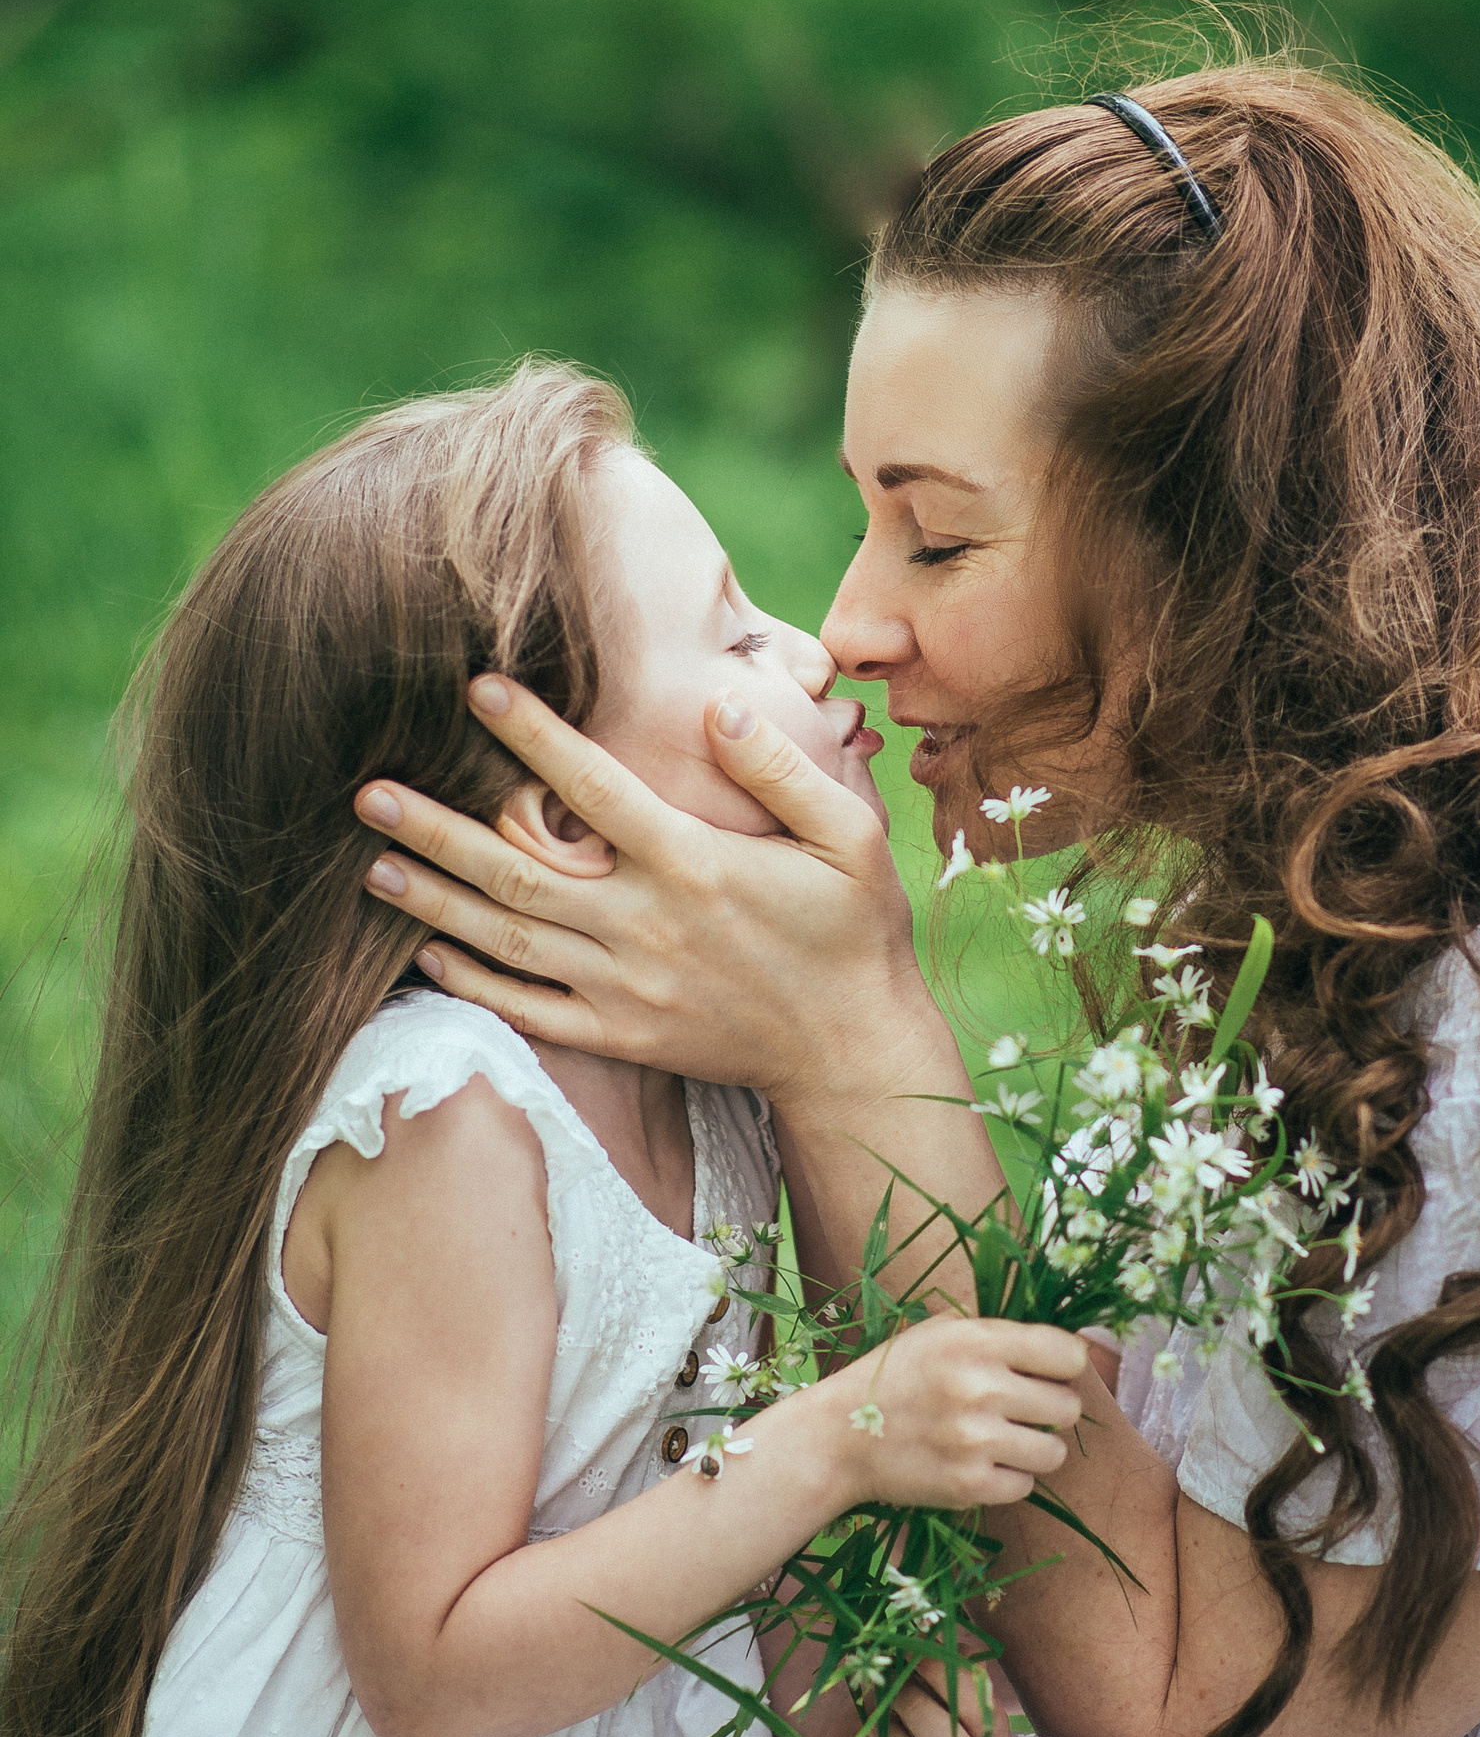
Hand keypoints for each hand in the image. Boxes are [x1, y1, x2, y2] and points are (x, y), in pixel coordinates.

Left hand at [354, 678, 927, 1109]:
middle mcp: (645, 926)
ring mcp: (625, 987)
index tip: (475, 688)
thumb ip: (780, 770)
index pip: (594, 788)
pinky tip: (428, 949)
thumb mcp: (850, 836)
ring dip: (434, 899)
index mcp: (694, 866)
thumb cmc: (854, 932)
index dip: (532, 735)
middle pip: (518, 869)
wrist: (852, 1048)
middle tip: (367, 790)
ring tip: (371, 862)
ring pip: (507, 939)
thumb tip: (715, 705)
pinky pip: (528, 1008)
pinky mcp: (621, 1035)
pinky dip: (472, 982)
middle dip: (437, 827)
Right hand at [824, 1317, 1086, 1510]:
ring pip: (1054, 1452)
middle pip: (1068, 1407)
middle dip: (1049, 1410)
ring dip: (1034, 1449)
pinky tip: (980, 1464)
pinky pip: (1025, 1486)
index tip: (1045, 1374)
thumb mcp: (940, 1333)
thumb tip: (1072, 1347)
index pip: (1067, 1354)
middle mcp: (980, 1387)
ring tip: (1002, 1440)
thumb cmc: (895, 1377)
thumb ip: (999, 1335)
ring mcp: (975, 1440)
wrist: (836, 1438)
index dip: (1063, 1367)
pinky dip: (1007, 1479)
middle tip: (1018, 1411)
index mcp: (976, 1340)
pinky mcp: (967, 1486)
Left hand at [848, 1655, 1017, 1736]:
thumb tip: (939, 1647)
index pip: (986, 1720)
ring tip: (878, 1726)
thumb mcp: (929, 1663)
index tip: (917, 1658)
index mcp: (993, 1736)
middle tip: (893, 1693)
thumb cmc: (905, 1684)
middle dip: (919, 1718)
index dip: (948, 1686)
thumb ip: (946, 1654)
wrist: (864, 1716)